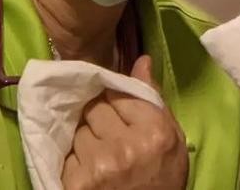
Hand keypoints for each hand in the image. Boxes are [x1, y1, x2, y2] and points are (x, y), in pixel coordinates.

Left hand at [61, 55, 188, 189]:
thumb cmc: (165, 176)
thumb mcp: (172, 135)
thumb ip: (154, 98)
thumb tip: (142, 61)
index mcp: (152, 129)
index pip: (119, 91)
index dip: (115, 95)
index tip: (116, 103)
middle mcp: (123, 145)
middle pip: (95, 108)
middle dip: (99, 113)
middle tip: (108, 126)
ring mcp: (97, 166)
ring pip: (79, 130)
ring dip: (86, 135)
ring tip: (99, 148)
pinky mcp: (75, 184)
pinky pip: (67, 155)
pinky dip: (75, 158)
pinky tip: (89, 165)